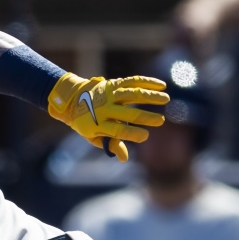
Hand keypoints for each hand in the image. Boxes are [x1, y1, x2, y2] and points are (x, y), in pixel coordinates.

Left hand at [46, 74, 168, 161]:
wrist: (73, 100)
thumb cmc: (87, 123)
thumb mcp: (93, 137)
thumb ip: (110, 144)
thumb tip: (124, 158)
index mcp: (97, 124)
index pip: (118, 131)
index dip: (132, 134)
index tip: (146, 136)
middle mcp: (103, 108)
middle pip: (128, 113)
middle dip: (146, 117)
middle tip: (160, 121)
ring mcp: (108, 94)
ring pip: (132, 93)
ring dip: (150, 96)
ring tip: (166, 99)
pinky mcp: (113, 83)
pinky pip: (132, 81)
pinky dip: (147, 82)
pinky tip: (161, 86)